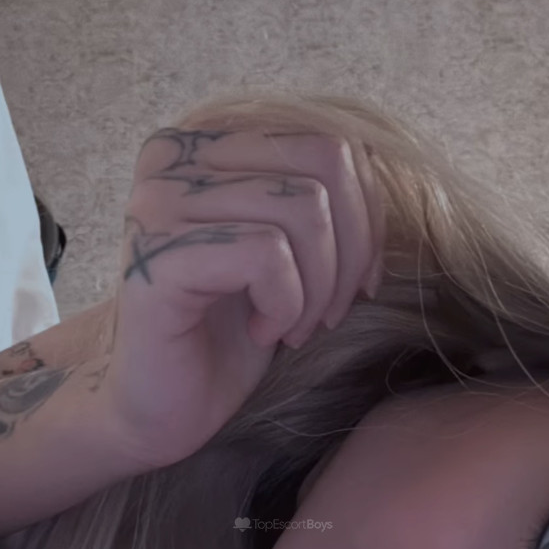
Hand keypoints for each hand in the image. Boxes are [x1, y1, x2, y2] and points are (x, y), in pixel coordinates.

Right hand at [102, 126, 385, 469]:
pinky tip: (260, 334)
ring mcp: (160, 199)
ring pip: (305, 208)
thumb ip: (324, 200)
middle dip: (351, 253)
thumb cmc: (227, 335)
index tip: (356, 284)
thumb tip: (390, 175)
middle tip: (328, 315)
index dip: (368, 219)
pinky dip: (285, 306)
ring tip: (292, 330)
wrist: (160, 408)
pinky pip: (268, 256)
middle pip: (326, 163)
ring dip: (319, 288)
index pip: (331, 142)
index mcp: (210, 139)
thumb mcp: (291, 253)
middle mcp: (176, 153)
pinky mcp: (158, 253)